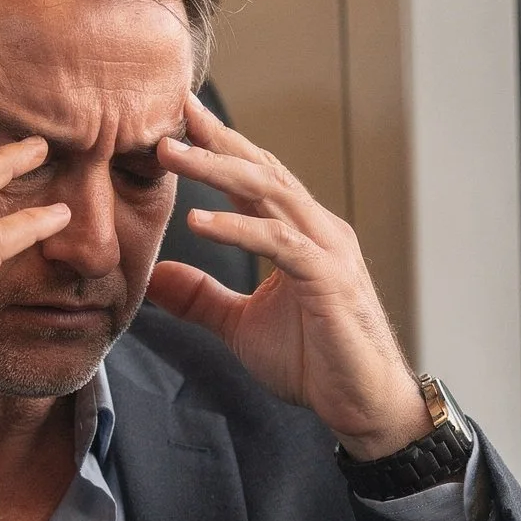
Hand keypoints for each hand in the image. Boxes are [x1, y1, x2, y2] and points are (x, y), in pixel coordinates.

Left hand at [146, 94, 428, 459]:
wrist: (363, 406)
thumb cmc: (316, 365)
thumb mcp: (241, 326)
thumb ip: (203, 298)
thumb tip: (157, 277)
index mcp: (302, 234)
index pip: (257, 177)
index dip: (220, 146)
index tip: (180, 118)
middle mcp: (319, 230)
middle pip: (262, 172)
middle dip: (215, 142)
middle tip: (172, 114)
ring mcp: (327, 251)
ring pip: (269, 194)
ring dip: (216, 171)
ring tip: (171, 155)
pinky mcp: (329, 280)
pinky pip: (279, 243)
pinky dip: (238, 229)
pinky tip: (199, 222)